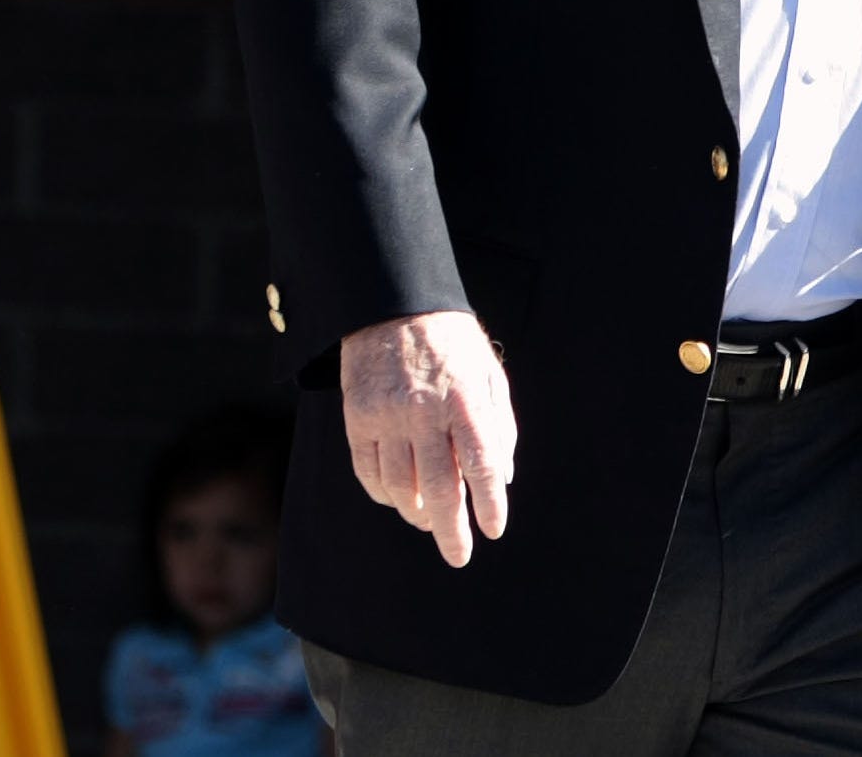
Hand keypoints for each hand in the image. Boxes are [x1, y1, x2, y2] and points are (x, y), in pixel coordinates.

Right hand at [338, 310, 516, 567]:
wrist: (394, 306)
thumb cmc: (452, 344)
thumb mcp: (489, 373)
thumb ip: (499, 425)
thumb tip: (503, 478)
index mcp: (466, 399)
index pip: (483, 463)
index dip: (490, 502)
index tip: (494, 530)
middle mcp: (426, 411)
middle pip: (441, 486)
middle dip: (452, 530)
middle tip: (459, 556)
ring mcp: (387, 417)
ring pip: (401, 487)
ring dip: (418, 513)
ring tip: (431, 522)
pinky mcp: (358, 419)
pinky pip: (369, 472)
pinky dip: (384, 495)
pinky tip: (399, 500)